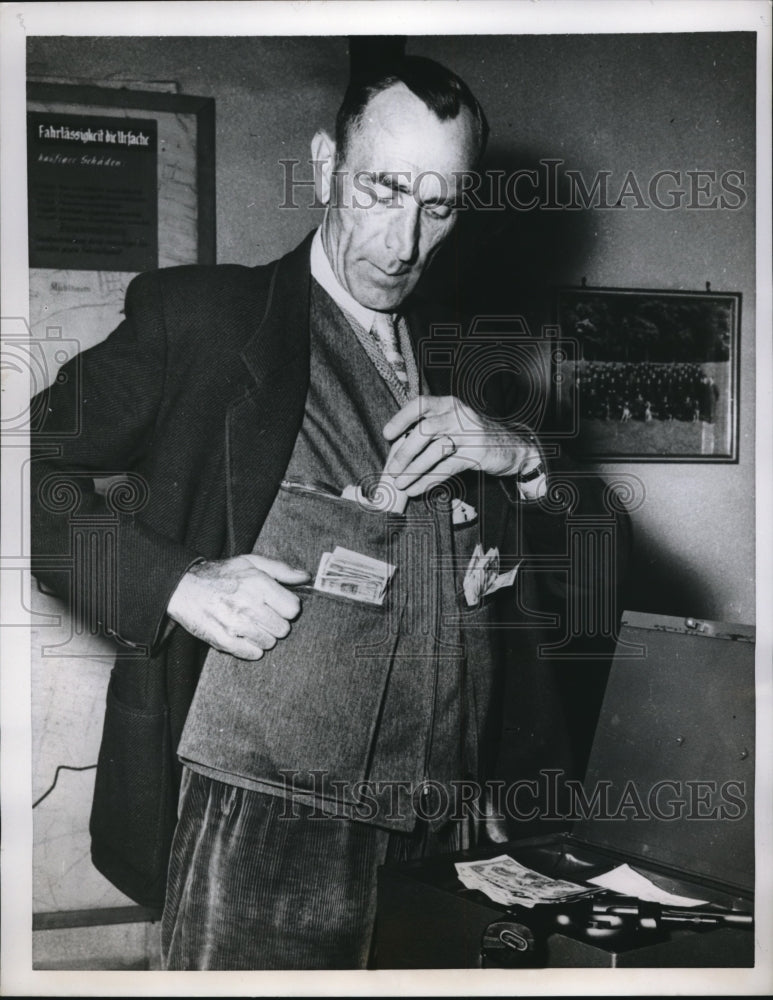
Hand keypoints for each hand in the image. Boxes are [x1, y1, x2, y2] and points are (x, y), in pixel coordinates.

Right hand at [167, 554, 308, 659]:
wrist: (183, 587)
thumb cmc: (221, 574)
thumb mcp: (251, 562)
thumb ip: (280, 569)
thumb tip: (305, 577)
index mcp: (258, 584)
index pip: (293, 608)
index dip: (286, 607)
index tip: (276, 604)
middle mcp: (249, 605)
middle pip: (283, 628)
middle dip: (276, 622)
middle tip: (262, 615)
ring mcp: (236, 624)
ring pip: (269, 642)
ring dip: (263, 635)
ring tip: (250, 623)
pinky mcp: (223, 640)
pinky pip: (252, 653)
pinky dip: (251, 648)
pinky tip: (243, 636)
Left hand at [382, 395, 540, 497]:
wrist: (513, 447)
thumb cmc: (473, 436)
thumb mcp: (452, 425)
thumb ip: (428, 432)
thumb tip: (396, 452)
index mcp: (448, 404)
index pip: (420, 404)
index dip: (401, 418)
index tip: (387, 434)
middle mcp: (458, 414)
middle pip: (425, 431)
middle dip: (404, 453)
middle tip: (392, 471)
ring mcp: (469, 433)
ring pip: (435, 451)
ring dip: (414, 470)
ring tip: (401, 484)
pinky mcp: (477, 453)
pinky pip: (447, 468)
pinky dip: (429, 480)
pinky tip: (417, 489)